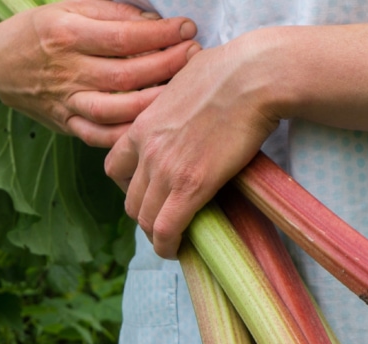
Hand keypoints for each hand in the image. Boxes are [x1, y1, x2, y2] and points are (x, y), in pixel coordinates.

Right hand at [0, 0, 198, 147]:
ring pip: (115, 109)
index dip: (160, 34)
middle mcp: (67, 70)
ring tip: (180, 92)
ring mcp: (66, 100)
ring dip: (152, 103)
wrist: (1, 63)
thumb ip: (111, 14)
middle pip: (126, 74)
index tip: (187, 29)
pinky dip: (126, 135)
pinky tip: (151, 127)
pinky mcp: (66, 122)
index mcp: (68, 34)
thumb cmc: (43, 30)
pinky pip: (98, 135)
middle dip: (166, 66)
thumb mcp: (71, 8)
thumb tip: (152, 23)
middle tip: (194, 57)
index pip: (123, 37)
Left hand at [104, 34, 280, 257]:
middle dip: (145, 215)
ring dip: (157, 234)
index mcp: (142, 125)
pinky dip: (168, 245)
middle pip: (130, 200)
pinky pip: (166, 228)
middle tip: (166, 221)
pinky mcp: (191, 185)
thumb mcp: (183, 79)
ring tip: (175, 239)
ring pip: (145, 219)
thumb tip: (189, 93)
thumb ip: (176, 98)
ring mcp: (165, 169)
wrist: (253, 76)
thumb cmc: (230, 69)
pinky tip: (178, 250)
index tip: (149, 194)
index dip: (129, 187)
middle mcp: (146, 150)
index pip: (114, 168)